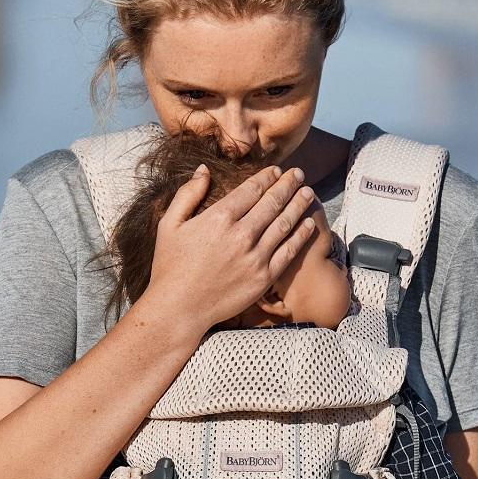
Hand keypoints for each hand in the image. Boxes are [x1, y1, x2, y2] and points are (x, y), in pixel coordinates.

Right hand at [147, 163, 316, 334]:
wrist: (179, 309)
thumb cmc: (170, 267)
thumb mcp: (169, 225)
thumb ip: (187, 194)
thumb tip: (203, 170)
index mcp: (218, 218)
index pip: (252, 189)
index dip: (267, 177)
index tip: (276, 170)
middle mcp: (241, 235)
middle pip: (273, 202)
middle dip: (288, 185)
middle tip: (298, 174)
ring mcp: (255, 257)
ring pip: (285, 223)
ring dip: (299, 205)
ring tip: (308, 193)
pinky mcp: (264, 277)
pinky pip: (288, 251)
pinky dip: (301, 235)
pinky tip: (309, 224)